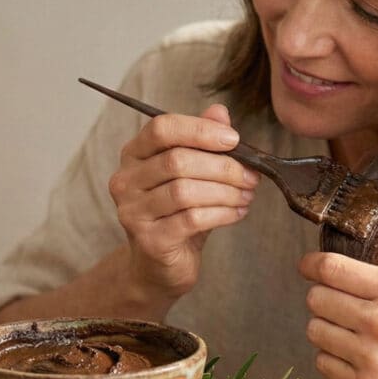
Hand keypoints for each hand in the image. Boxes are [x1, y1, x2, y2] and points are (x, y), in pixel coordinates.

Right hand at [109, 104, 259, 300]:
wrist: (158, 266)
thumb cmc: (177, 214)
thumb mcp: (192, 173)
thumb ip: (202, 142)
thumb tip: (221, 112)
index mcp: (134, 155)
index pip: (161, 128)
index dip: (199, 129)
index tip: (234, 139)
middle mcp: (125, 180)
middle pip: (177, 161)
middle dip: (222, 166)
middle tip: (251, 175)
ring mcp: (133, 212)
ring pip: (185, 191)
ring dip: (225, 191)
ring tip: (246, 195)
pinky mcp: (150, 240)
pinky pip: (191, 219)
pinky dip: (222, 213)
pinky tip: (237, 213)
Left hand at [298, 252, 377, 378]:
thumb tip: (330, 272)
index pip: (332, 268)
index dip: (313, 265)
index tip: (306, 266)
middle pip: (316, 298)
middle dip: (324, 302)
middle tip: (341, 311)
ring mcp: (370, 357)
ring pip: (315, 330)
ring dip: (327, 332)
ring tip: (353, 339)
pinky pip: (323, 363)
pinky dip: (334, 361)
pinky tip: (358, 363)